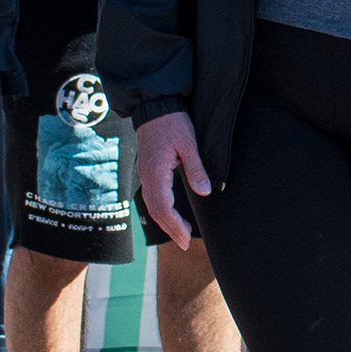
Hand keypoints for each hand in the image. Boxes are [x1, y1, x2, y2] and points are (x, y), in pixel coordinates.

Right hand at [135, 111, 213, 246]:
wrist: (155, 107)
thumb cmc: (173, 123)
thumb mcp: (189, 144)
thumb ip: (196, 169)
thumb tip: (205, 192)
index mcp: (155, 173)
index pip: (162, 207)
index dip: (174, 225)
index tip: (185, 238)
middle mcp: (147, 177)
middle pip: (155, 210)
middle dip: (170, 228)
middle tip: (184, 244)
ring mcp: (145, 174)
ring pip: (152, 205)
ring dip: (165, 221)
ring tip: (180, 234)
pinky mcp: (148, 171)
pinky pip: (152, 196)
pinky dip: (161, 210)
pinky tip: (171, 215)